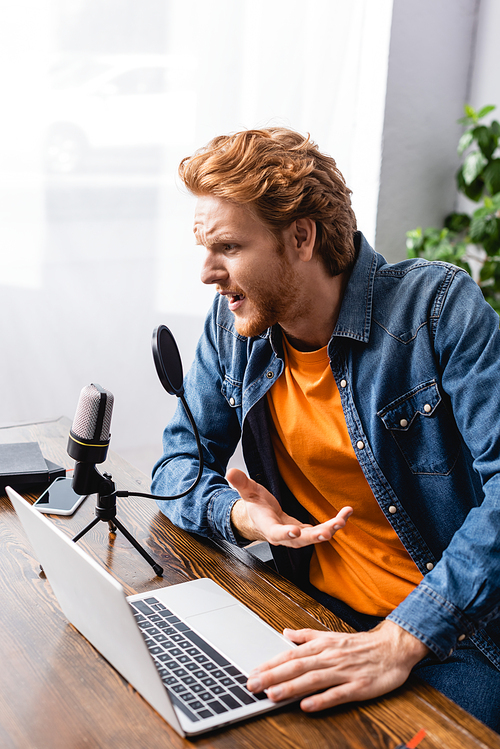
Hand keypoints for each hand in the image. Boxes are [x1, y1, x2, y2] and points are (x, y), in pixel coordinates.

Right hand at [226, 467, 351, 546]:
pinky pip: (322, 530)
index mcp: (269, 528)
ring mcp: (297, 536)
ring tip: (342, 520)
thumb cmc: (255, 507)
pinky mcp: (306, 532)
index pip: (277, 533)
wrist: (260, 520)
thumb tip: (230, 471)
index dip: (286, 534)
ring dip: (330, 530)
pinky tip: (345, 515)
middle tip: (329, 531)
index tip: (296, 531)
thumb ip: (241, 483)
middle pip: (301, 540)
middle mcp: (285, 536)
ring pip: (314, 537)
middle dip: (315, 536)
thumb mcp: (248, 492)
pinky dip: (334, 524)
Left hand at [246, 620, 429, 710]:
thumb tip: (285, 633)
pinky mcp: (358, 686)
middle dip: (273, 676)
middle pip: (297, 666)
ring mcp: (343, 671)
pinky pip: (337, 694)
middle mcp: (329, 657)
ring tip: (272, 695)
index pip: (290, 655)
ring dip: (291, 687)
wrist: (392, 647)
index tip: (252, 672)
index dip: (270, 664)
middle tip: (253, 685)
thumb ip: (307, 636)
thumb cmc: (360, 645)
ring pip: (313, 679)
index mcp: (322, 645)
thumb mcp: (331, 636)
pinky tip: (307, 706)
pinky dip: (322, 699)